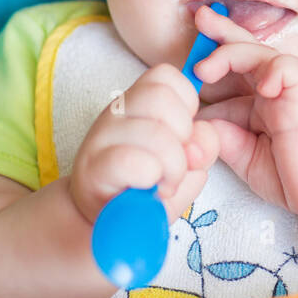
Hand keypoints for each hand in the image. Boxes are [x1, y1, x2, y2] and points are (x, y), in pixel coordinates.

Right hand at [69, 63, 219, 225]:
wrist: (109, 221)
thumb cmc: (149, 188)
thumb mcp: (187, 163)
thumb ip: (204, 147)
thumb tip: (199, 146)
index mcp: (137, 102)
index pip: (166, 76)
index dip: (187, 104)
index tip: (184, 135)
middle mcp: (117, 111)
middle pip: (161, 97)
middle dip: (184, 134)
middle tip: (177, 163)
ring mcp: (102, 137)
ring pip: (154, 132)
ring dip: (173, 165)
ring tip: (166, 184)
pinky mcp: (94, 168)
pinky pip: (133, 161)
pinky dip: (151, 177)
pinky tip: (148, 189)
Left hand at [191, 4, 297, 217]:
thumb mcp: (247, 158)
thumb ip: (224, 138)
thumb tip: (196, 121)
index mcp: (259, 102)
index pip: (233, 71)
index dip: (211, 60)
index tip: (185, 57)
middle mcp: (274, 90)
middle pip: (246, 50)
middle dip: (221, 32)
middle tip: (199, 17)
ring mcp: (291, 90)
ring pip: (262, 54)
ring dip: (231, 53)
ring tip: (204, 69)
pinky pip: (293, 71)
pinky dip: (277, 71)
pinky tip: (264, 86)